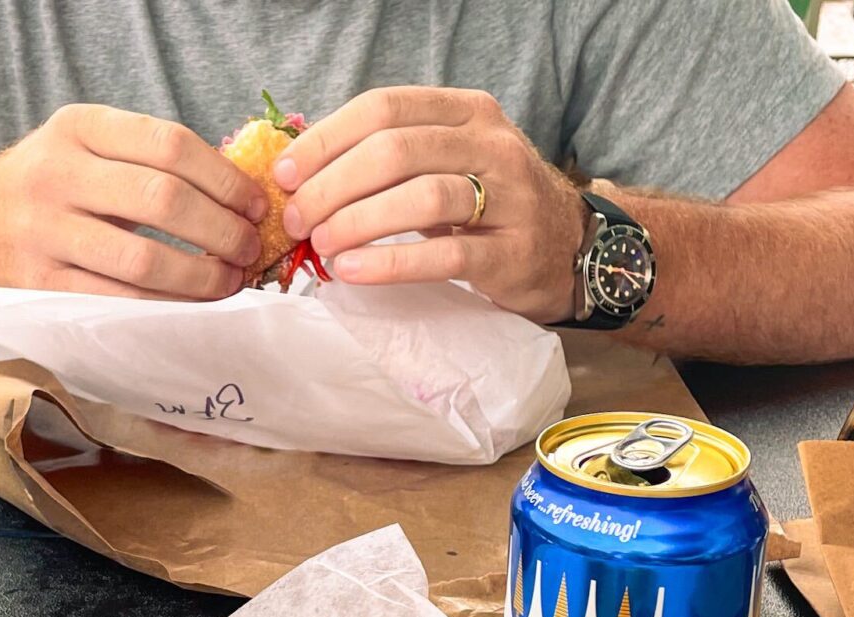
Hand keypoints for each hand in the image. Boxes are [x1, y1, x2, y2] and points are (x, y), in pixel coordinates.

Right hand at [0, 105, 267, 299]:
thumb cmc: (50, 188)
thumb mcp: (85, 148)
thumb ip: (145, 159)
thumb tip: (236, 196)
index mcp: (78, 128)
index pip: (169, 145)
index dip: (224, 179)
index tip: (254, 206)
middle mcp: (58, 175)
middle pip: (163, 200)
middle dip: (221, 230)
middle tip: (248, 250)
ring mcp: (47, 233)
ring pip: (144, 260)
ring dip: (201, 277)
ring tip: (229, 282)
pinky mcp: (43, 285)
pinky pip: (120, 302)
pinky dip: (167, 307)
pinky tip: (192, 307)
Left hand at [274, 87, 584, 322]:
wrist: (568, 249)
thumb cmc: (490, 207)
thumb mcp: (448, 163)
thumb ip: (392, 159)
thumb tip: (303, 172)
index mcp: (466, 111)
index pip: (384, 108)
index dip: (326, 140)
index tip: (286, 175)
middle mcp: (491, 143)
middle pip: (396, 150)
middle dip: (333, 185)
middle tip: (297, 219)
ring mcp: (508, 197)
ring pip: (421, 196)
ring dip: (358, 221)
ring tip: (321, 246)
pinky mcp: (511, 253)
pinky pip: (445, 255)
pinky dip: (390, 263)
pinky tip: (352, 272)